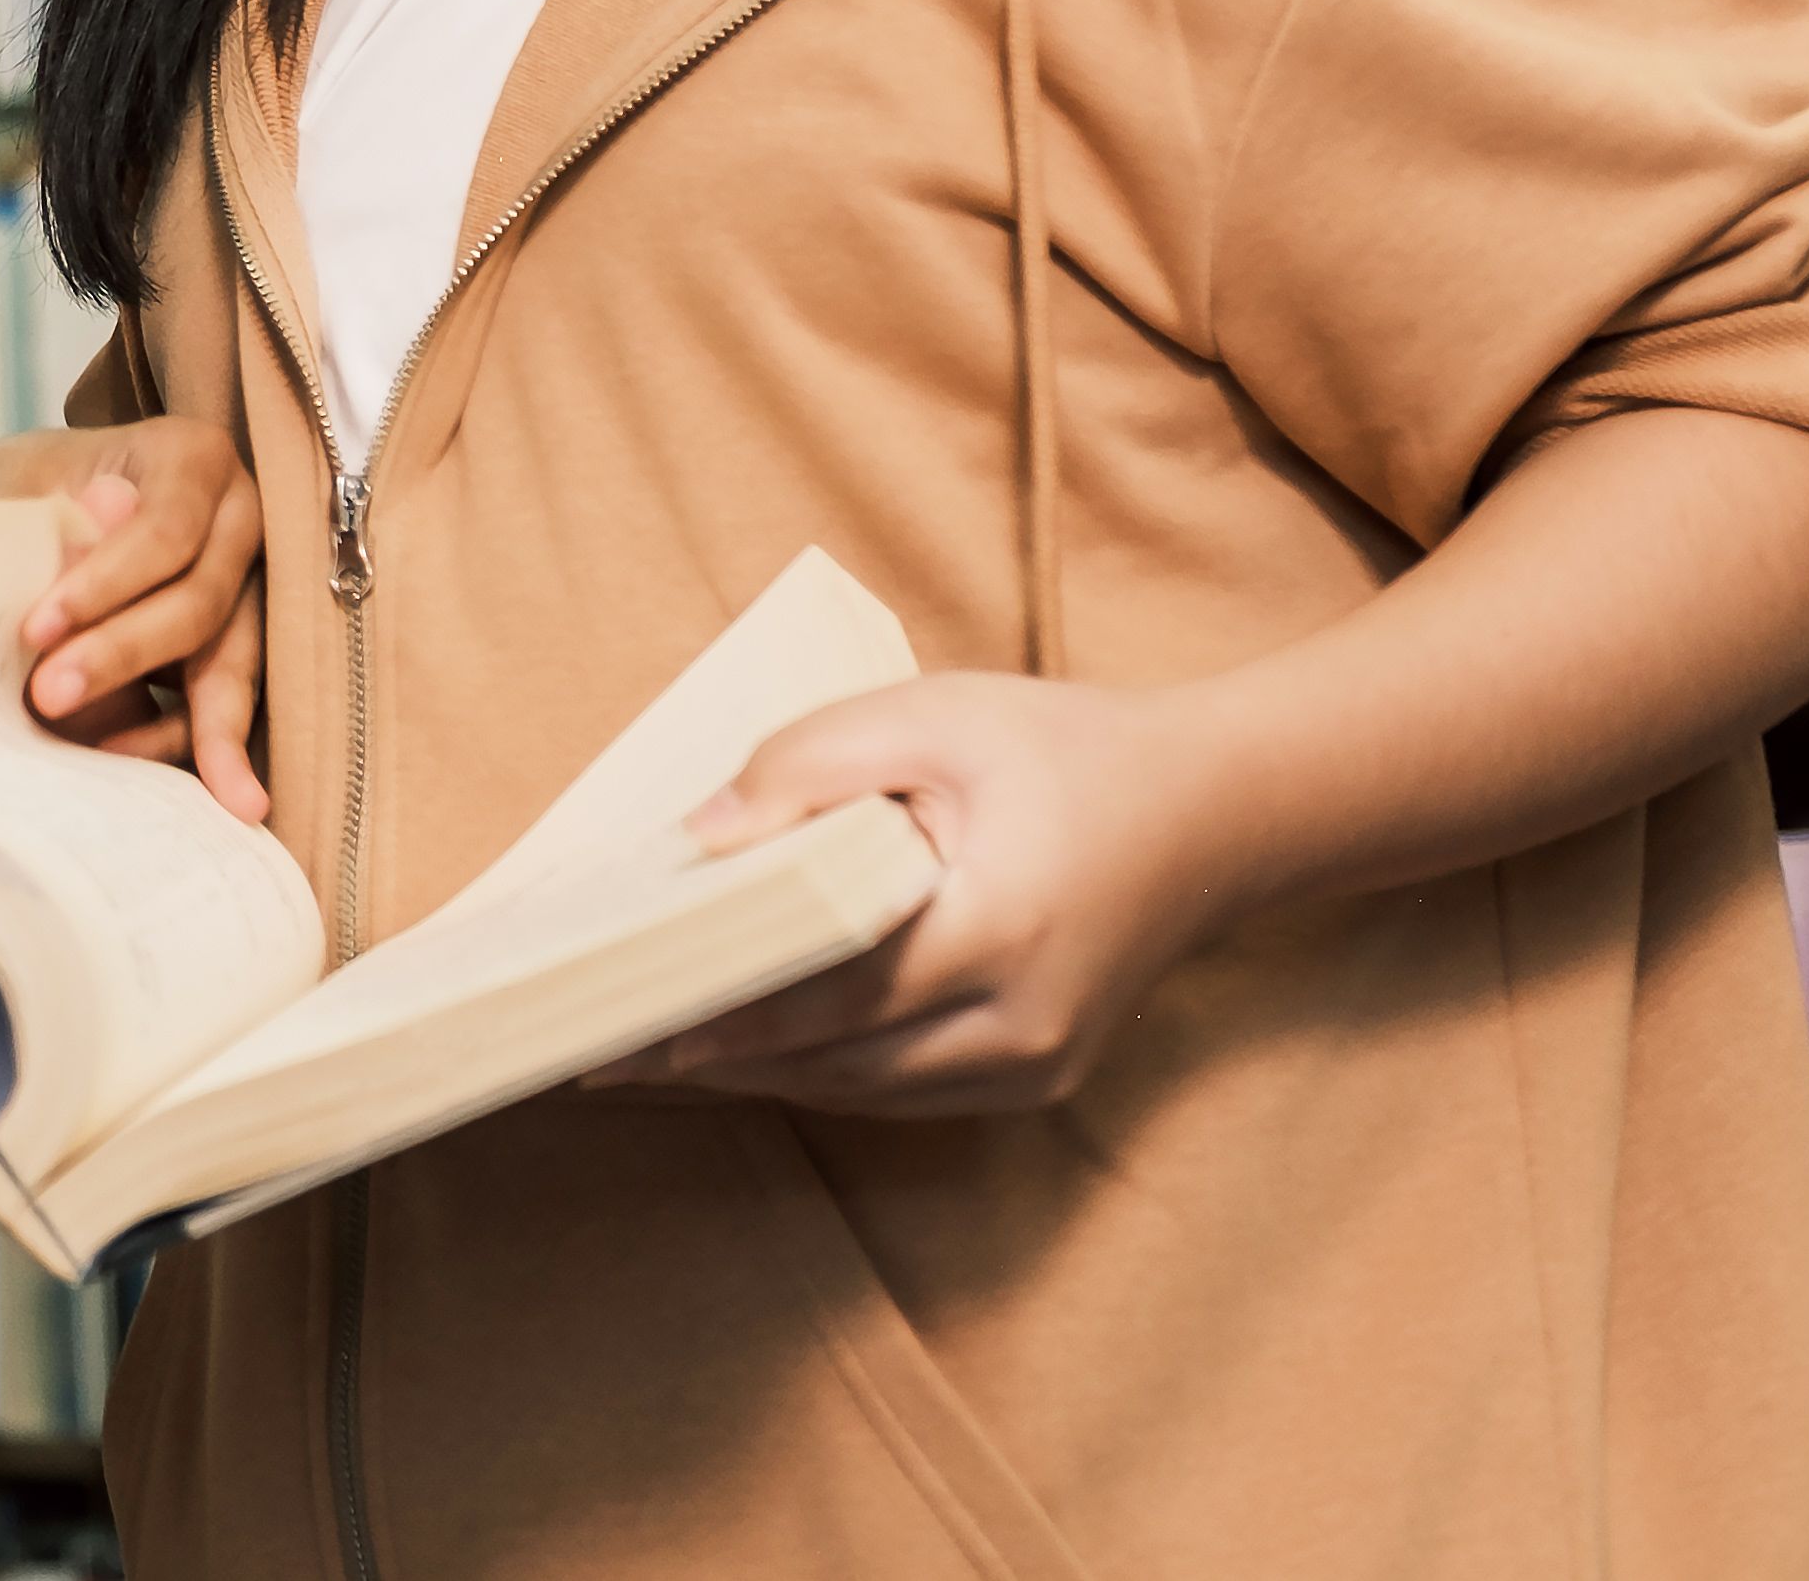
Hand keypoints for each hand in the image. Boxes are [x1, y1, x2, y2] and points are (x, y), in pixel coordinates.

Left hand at [0, 420, 266, 814]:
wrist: (33, 512)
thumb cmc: (26, 494)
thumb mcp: (24, 491)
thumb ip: (61, 512)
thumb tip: (111, 510)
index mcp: (192, 458)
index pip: (164, 530)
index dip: (104, 585)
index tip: (34, 630)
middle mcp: (238, 519)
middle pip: (198, 601)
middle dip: (122, 655)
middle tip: (46, 696)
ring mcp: (248, 586)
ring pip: (228, 663)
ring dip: (183, 726)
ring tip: (142, 769)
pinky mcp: (237, 645)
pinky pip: (223, 700)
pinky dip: (186, 739)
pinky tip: (157, 773)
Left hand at [594, 674, 1234, 1114]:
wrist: (1211, 811)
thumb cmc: (1062, 749)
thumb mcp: (934, 717)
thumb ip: (808, 767)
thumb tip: (697, 840)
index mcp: (999, 929)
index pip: (826, 992)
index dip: (718, 1014)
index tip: (618, 1022)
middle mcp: (1023, 1024)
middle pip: (835, 1059)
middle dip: (714, 1055)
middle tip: (598, 1047)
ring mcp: (1038, 1066)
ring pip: (864, 1090)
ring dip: (760, 1073)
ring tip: (646, 1051)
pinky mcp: (1039, 1078)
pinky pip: (905, 1091)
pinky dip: (824, 1070)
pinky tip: (748, 1048)